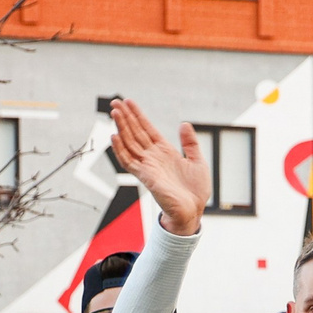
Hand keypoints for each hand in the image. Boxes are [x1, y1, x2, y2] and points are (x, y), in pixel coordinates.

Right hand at [108, 99, 208, 235]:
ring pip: (130, 143)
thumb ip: (190, 143)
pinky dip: (120, 150)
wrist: (193, 211)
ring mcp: (148, 166)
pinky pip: (128, 161)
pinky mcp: (145, 177)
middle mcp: (153, 157)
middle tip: (115, 101)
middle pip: (135, 133)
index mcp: (165, 151)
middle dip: (126, 117)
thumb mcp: (197, 161)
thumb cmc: (195, 190)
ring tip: (114, 112)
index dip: (138, 115)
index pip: (147, 129)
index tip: (128, 102)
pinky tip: (114, 136)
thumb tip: (184, 124)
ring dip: (121, 128)